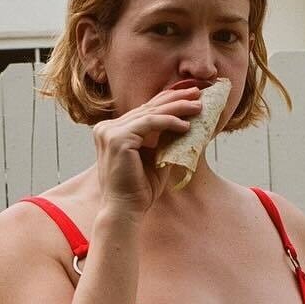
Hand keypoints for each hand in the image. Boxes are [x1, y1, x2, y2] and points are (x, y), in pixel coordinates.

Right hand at [94, 83, 204, 217]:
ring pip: (150, 112)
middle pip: (146, 108)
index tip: (189, 96)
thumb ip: (163, 139)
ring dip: (177, 108)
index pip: (143, 110)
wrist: (125, 210)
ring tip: (197, 106)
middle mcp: (106, 128)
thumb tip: (185, 121)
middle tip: (197, 93)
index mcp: (112, 131)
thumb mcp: (154, 158)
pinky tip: (186, 125)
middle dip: (175, 99)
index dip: (167, 101)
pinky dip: (169, 121)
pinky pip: (149, 123)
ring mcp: (109, 132)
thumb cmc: (140, 189)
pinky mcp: (117, 138)